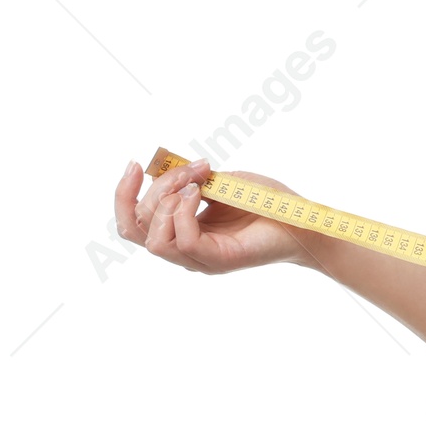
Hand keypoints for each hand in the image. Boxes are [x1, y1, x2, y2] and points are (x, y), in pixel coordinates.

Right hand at [116, 156, 312, 274]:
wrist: (301, 218)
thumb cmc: (265, 202)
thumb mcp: (219, 182)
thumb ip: (189, 180)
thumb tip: (163, 168)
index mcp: (180, 232)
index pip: (133, 223)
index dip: (124, 195)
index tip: (136, 164)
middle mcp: (184, 250)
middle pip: (136, 228)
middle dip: (154, 190)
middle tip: (189, 169)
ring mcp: (200, 259)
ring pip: (154, 238)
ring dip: (168, 200)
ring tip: (197, 183)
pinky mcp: (217, 261)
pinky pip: (184, 240)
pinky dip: (184, 211)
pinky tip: (199, 193)